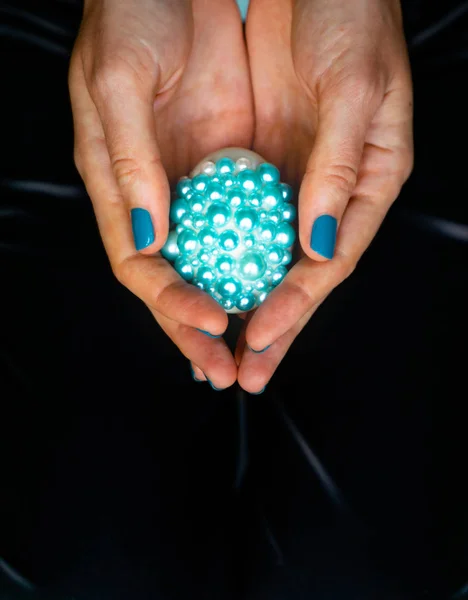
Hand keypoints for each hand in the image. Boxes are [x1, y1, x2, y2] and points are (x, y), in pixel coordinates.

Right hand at [69, 0, 253, 388]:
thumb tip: (150, 236)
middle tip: (227, 371)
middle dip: (197, 329)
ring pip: (212, 261)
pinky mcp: (230, 166)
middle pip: (177, 278)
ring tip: (255, 349)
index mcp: (119, 183)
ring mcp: (194, 184)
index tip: (210, 321)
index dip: (170, 301)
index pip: (140, 262)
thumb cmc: (131, 16)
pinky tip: (277, 288)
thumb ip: (129, 162)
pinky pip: (245, 223)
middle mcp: (156, 194)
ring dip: (233, 306)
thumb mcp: (119, 83)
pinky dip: (258, 259)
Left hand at [237, 0, 412, 392]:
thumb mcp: (351, 89)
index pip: (330, 259)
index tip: (260, 336)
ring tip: (219, 347)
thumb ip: (336, 169)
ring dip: (244, 301)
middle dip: (272, 326)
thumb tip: (318, 245)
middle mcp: (329, 191)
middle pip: (298, 274)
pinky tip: (204, 284)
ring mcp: (295, 181)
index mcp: (367, 180)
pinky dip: (225, 256)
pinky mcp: (262, 163)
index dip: (296, 303)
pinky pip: (241, 220)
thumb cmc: (350, 18)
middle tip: (243, 373)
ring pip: (267, 256)